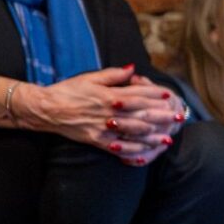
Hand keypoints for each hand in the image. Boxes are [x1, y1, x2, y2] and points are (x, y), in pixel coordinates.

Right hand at [14, 66, 186, 162]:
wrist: (46, 109)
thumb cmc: (68, 90)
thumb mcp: (90, 77)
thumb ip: (113, 75)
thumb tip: (132, 69)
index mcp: (108, 95)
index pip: (137, 94)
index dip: (154, 94)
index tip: (169, 94)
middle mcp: (108, 112)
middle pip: (139, 114)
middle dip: (160, 116)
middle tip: (178, 117)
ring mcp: (102, 128)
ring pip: (131, 133)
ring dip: (151, 136)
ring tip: (167, 138)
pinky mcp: (96, 140)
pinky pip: (116, 148)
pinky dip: (131, 151)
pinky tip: (144, 154)